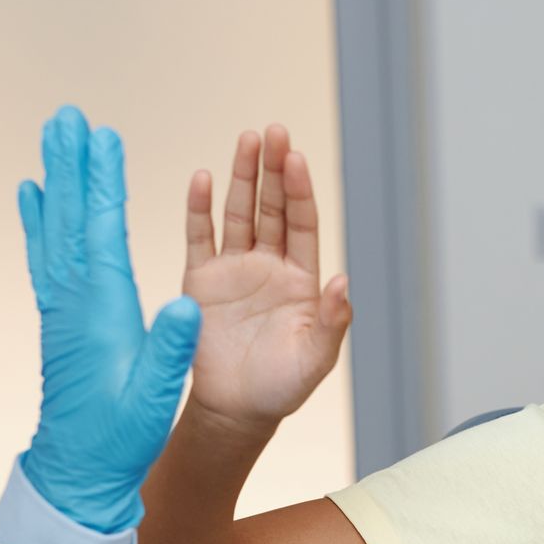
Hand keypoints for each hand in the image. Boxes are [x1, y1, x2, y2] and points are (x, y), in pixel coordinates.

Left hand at [18, 106, 199, 532]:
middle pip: (71, 216)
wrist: (77, 472)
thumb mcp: (153, 398)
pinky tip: (32, 195)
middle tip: (67, 116)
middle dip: (72, 162)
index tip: (103, 137)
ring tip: (53, 138)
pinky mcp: (56, 318)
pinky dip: (37, 220)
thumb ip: (170, 350)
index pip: (101, 232)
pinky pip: (44, 256)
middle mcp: (73, 301)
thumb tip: (187, 304)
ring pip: (54, 228)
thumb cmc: (118, 439)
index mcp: (101, 312)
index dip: (103, 182)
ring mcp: (60, 307)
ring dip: (55, 178)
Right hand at [181, 124, 350, 432]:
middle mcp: (269, 266)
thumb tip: (343, 282)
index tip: (295, 159)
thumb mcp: (316, 359)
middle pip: (272, 207)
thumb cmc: (281, 388)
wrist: (235, 411)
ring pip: (238, 213)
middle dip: (272, 170)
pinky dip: (200, 209)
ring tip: (246, 140)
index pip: (302, 224)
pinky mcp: (201, 281)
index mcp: (301, 280)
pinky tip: (203, 179)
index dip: (299, 191)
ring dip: (241, 177)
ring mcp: (234, 270)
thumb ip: (333, 321)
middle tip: (273, 132)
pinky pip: (200, 237)